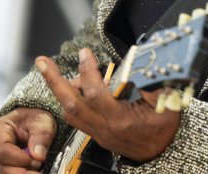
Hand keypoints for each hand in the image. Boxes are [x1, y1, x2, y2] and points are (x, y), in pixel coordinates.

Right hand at [0, 107, 55, 173]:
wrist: (35, 121)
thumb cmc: (34, 118)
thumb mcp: (42, 121)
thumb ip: (41, 136)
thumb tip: (38, 155)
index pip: (1, 151)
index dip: (19, 159)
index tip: (37, 160)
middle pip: (1, 167)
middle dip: (21, 171)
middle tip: (39, 170)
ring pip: (5, 173)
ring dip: (23, 173)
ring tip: (39, 171)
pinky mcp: (5, 166)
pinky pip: (11, 173)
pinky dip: (24, 173)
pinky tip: (35, 171)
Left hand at [36, 48, 180, 161]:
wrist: (162, 152)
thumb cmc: (163, 128)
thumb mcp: (165, 103)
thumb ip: (149, 83)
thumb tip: (135, 63)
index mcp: (121, 119)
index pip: (96, 94)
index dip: (88, 71)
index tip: (85, 53)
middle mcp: (104, 127)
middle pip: (71, 105)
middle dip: (54, 81)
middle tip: (42, 62)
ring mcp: (98, 132)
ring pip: (70, 112)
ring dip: (61, 89)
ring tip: (64, 72)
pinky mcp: (96, 133)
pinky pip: (76, 117)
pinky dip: (71, 99)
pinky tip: (77, 87)